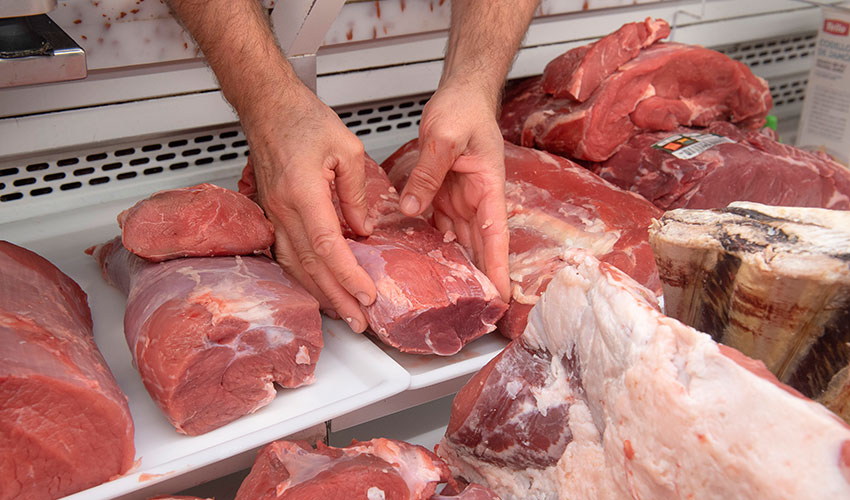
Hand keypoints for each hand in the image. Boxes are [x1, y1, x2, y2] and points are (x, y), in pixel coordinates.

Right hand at [243, 84, 376, 332]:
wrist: (268, 107)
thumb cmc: (304, 120)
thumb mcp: (347, 150)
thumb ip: (356, 194)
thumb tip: (362, 229)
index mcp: (304, 192)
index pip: (328, 247)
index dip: (348, 276)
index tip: (367, 295)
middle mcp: (283, 209)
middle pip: (311, 266)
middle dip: (337, 297)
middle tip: (359, 321)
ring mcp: (273, 214)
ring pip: (295, 265)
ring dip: (319, 293)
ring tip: (342, 313)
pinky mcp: (271, 213)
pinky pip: (285, 254)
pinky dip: (302, 276)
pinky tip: (317, 288)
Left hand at [400, 81, 510, 301]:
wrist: (461, 94)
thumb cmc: (464, 109)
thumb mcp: (444, 137)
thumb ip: (428, 173)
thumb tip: (411, 206)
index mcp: (489, 188)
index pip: (496, 237)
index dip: (498, 269)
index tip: (501, 298)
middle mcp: (478, 200)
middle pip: (480, 247)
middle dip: (480, 280)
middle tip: (475, 313)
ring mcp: (461, 200)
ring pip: (461, 242)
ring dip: (458, 268)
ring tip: (449, 300)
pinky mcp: (444, 195)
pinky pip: (441, 226)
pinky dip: (435, 246)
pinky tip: (425, 265)